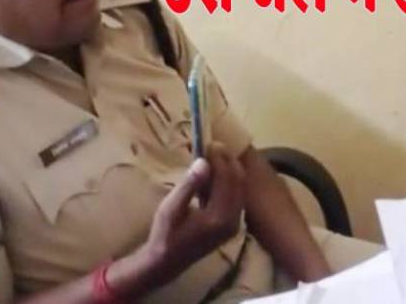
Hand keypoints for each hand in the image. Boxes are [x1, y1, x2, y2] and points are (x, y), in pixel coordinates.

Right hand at [140, 142, 245, 283]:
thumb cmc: (165, 234)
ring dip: (229, 170)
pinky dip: (229, 181)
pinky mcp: (232, 224)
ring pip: (240, 188)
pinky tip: (215, 174)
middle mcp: (233, 220)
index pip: (227, 179)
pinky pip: (236, 196)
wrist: (166, 262)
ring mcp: (235, 223)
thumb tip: (203, 161)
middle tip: (214, 146)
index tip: (210, 144)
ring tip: (214, 156)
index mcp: (219, 217)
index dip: (220, 159)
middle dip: (228, 161)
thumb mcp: (172, 207)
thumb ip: (190, 185)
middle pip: (238, 181)